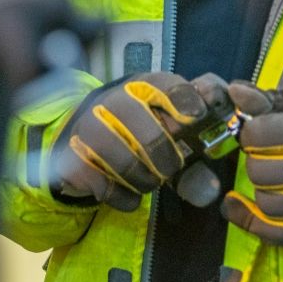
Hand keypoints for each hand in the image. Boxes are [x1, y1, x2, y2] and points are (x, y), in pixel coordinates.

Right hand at [52, 71, 228, 210]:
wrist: (76, 139)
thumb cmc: (133, 130)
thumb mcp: (164, 126)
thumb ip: (193, 151)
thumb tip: (210, 192)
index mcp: (141, 85)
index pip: (164, 84)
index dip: (184, 99)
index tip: (197, 117)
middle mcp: (112, 100)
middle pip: (144, 127)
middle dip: (165, 155)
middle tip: (173, 168)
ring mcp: (88, 128)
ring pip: (126, 161)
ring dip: (146, 179)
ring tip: (151, 181)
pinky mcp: (72, 159)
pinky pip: (106, 187)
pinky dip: (124, 197)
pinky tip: (128, 193)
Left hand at [220, 82, 282, 246]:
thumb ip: (267, 99)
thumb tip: (233, 91)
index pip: (255, 135)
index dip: (254, 132)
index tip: (264, 132)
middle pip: (257, 170)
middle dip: (258, 159)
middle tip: (272, 154)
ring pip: (265, 201)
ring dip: (262, 187)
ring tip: (273, 176)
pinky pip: (274, 233)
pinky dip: (251, 222)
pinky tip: (236, 206)